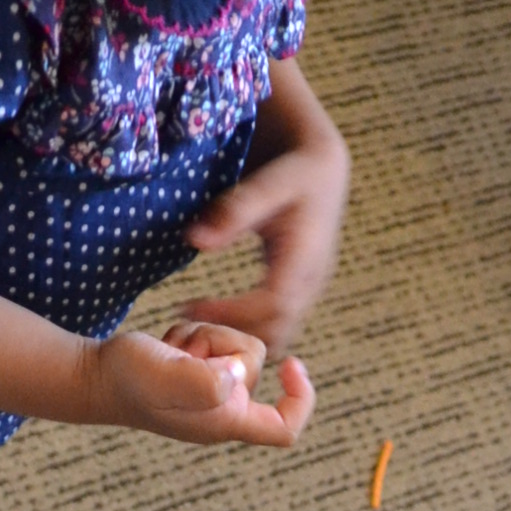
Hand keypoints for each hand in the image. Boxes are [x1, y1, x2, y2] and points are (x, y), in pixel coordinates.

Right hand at [84, 324, 313, 448]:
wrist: (94, 376)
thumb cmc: (128, 381)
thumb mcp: (166, 378)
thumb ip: (205, 381)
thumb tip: (237, 373)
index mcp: (225, 422)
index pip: (284, 429)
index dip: (299, 399)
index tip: (293, 365)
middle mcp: (223, 412)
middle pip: (256, 366)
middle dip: (225, 344)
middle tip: (187, 353)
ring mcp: (210, 393)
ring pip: (234, 348)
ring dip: (205, 337)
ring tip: (173, 350)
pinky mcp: (197, 375)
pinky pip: (214, 342)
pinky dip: (193, 336)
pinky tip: (169, 348)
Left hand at [177, 116, 349, 356]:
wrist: (323, 172)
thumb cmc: (293, 174)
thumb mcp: (265, 185)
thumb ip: (232, 213)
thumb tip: (194, 240)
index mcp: (305, 258)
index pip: (273, 305)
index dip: (231, 314)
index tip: (189, 308)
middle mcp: (312, 282)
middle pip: (276, 330)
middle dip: (232, 333)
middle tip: (187, 322)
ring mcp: (310, 292)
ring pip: (279, 336)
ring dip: (240, 337)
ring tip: (198, 321)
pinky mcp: (301, 294)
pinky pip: (278, 327)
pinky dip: (249, 331)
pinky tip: (217, 317)